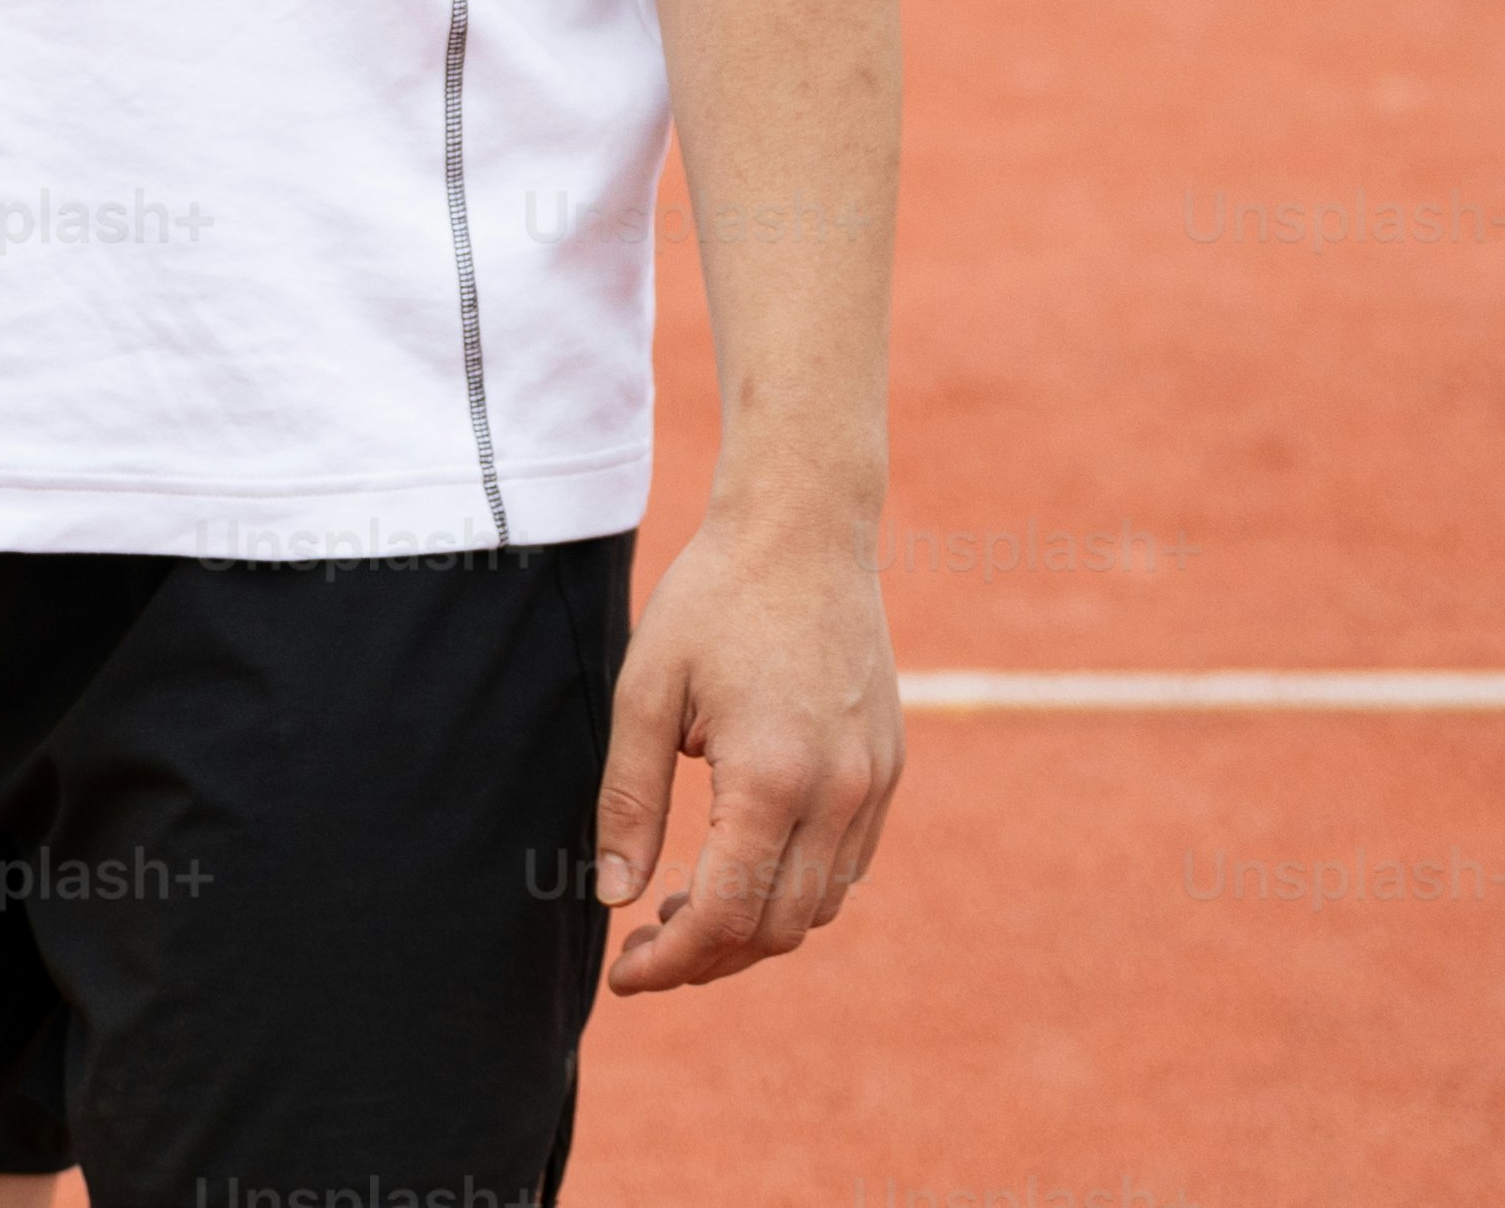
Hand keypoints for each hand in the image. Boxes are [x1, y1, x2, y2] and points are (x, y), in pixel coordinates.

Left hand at [589, 487, 901, 992]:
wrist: (804, 529)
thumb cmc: (713, 599)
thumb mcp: (646, 691)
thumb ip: (629, 801)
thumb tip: (616, 896)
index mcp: (772, 776)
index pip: (725, 914)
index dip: (672, 960)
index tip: (625, 974)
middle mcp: (838, 792)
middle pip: (775, 929)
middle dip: (706, 958)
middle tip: (644, 949)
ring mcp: (874, 783)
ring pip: (817, 907)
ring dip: (751, 930)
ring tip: (682, 905)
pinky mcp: (888, 769)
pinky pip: (848, 866)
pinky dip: (794, 890)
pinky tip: (741, 864)